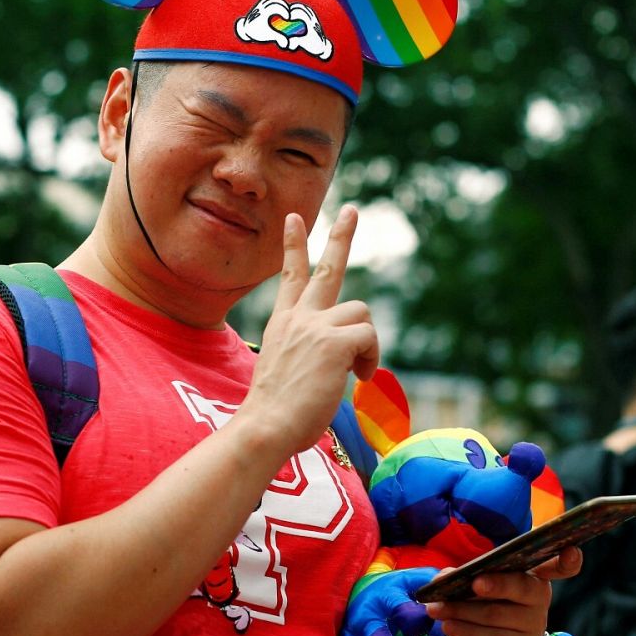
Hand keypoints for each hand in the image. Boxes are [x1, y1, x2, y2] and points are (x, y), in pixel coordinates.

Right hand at [232, 205, 378, 458]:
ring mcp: (315, 326)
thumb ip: (313, 355)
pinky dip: (371, 358)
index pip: (290, 276)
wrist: (264, 426)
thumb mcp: (290, 372)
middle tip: (351, 210)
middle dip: (340, 235)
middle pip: (326, 268)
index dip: (293, 245)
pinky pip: (369, 336)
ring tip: (356, 371)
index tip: (294, 218)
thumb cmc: (274, 415)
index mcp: (282, 323)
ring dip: (366, 341)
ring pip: (361, 312)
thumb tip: (343, 361)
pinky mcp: (334, 342)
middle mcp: (298, 318)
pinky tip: (359, 378)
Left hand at [421, 547, 582, 635]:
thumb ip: (467, 574)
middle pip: (521, 587)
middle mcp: (539, 596)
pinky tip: (447, 626)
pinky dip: (466, 631)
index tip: (571, 550)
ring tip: (436, 608)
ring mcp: (533, 623)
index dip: (568, 560)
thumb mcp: (486, 584)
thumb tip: (443, 577)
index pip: (559, 565)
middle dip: (496, 584)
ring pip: (496, 614)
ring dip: (462, 610)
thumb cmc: (496, 602)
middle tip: (473, 583)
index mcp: (534, 573)